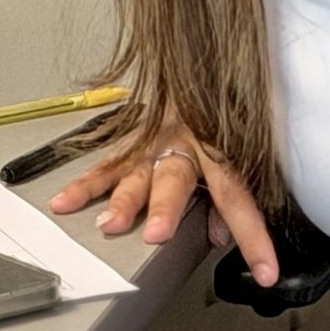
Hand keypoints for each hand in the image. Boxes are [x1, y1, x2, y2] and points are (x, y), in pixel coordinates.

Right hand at [49, 123, 277, 285]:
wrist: (197, 59)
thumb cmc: (219, 106)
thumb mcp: (239, 143)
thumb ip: (229, 193)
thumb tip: (221, 234)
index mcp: (218, 146)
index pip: (238, 196)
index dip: (252, 235)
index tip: (265, 271)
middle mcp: (182, 142)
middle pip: (174, 179)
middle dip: (164, 208)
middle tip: (156, 234)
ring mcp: (150, 140)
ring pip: (134, 173)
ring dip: (120, 201)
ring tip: (108, 224)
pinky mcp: (128, 139)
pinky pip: (105, 163)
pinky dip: (84, 185)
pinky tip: (64, 201)